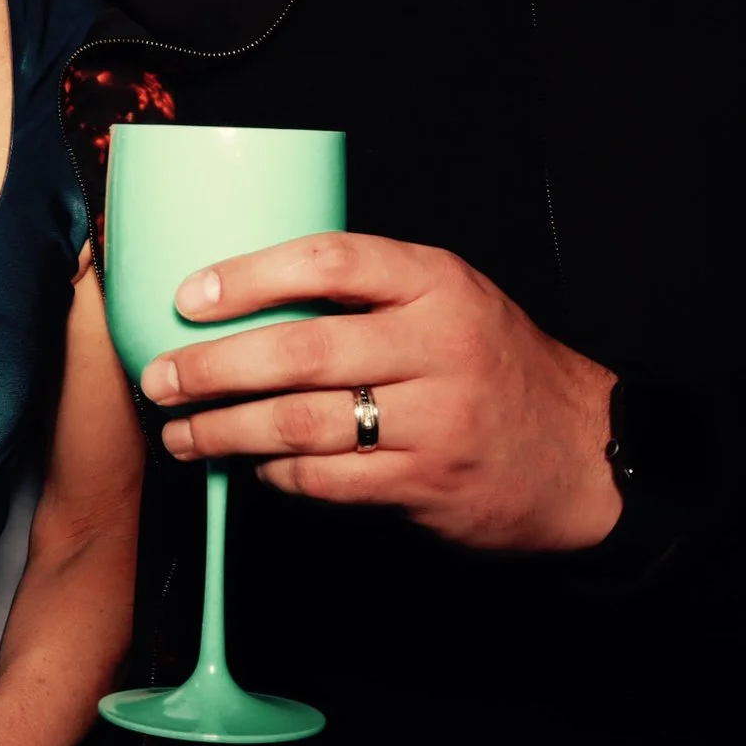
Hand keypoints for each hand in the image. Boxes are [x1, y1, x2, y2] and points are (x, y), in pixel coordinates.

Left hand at [141, 232, 619, 550]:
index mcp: (437, 284)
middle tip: (159, 378)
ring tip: (182, 432)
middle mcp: (437, 347)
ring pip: (302, 423)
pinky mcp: (427, 483)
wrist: (586, 454)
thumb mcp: (451, 300)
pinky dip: (276, 474)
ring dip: (225, 430)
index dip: (248, 276)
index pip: (330, 262)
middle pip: (299, 352)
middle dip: (212, 368)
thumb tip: (245, 289)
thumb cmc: (495, 365)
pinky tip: (250, 466)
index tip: (188, 296)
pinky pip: (326, 480)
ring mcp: (434, 420)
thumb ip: (369, 292)